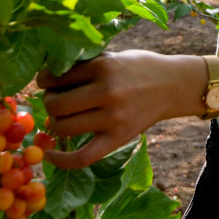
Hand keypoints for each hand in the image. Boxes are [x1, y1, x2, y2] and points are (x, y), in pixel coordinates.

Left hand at [37, 51, 202, 168]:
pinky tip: (50, 156)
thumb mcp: (112, 57)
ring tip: (63, 118)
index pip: (56, 78)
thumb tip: (46, 78)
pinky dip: (61, 160)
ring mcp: (113, 117)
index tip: (47, 83)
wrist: (174, 85)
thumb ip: (84, 65)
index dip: (45, 81)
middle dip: (50, 102)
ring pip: (63, 128)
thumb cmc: (139, 68)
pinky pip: (83, 157)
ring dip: (56, 124)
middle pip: (56, 105)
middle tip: (57, 100)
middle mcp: (107, 91)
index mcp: (103, 67)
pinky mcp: (119, 138)